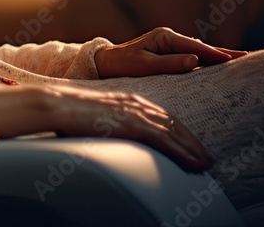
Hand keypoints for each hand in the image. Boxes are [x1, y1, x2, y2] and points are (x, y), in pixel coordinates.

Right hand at [47, 86, 213, 171]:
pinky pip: (165, 140)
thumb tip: (111, 135)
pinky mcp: (133, 124)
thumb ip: (109, 122)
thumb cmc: (69, 112)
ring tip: (204, 164)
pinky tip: (193, 164)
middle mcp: (137, 103)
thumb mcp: (95, 115)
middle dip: (191, 142)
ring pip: (174, 132)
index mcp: (128, 99)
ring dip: (192, 150)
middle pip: (173, 123)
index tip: (189, 145)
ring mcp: (136, 113)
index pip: (161, 116)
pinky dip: (182, 153)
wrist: (58, 105)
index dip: (178, 131)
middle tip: (205, 157)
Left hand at [94, 27, 246, 78]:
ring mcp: (170, 44)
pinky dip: (206, 60)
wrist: (106, 63)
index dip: (217, 54)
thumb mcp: (144, 66)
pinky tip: (219, 64)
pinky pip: (192, 56)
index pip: (197, 47)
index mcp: (165, 37)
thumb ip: (170, 64)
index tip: (236, 60)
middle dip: (224, 53)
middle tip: (248, 58)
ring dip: (217, 57)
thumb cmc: (123, 65)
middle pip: (202, 47)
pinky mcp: (169, 52)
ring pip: (199, 51)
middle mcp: (170, 38)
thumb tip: (195, 61)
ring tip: (240, 61)